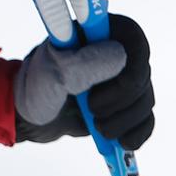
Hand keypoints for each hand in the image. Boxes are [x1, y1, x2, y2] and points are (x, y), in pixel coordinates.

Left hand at [14, 13, 154, 148]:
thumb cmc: (37, 86)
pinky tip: (122, 143)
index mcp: (102, 32)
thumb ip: (83, 63)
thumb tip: (120, 55)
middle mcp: (118, 51)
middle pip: (142, 77)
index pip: (135, 44)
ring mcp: (123, 79)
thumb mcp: (53, 72)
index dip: (125, 73)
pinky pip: (146, 119)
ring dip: (123, 121)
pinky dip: (137, 133)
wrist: (29, 115)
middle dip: (119, 102)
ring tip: (98, 128)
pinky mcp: (124, 105)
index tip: (95, 93)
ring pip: (145, 101)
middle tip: (91, 110)